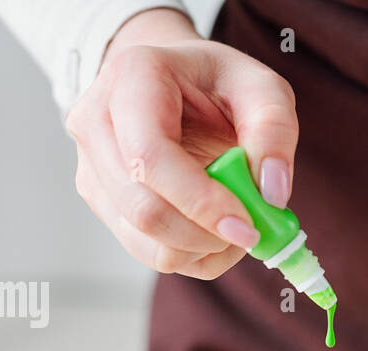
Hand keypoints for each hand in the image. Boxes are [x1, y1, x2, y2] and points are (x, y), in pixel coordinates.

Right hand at [64, 9, 298, 278]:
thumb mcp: (262, 88)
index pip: (151, 157)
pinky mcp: (101, 199)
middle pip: (143, 208)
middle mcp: (97, 122)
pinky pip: (146, 250)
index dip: (200, 202)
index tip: (247, 228)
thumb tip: (272, 193)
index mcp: (132, 78)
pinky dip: (190, 255)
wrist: (174, 81)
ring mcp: (92, 165)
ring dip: (200, 250)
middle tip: (250, 232)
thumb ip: (274, 131)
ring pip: (143, 240)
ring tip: (235, 226)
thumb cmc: (217, 82)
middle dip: (205, 234)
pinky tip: (214, 230)